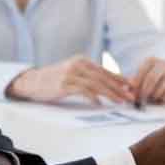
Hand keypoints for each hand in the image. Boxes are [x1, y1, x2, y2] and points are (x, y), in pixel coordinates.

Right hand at [6, 55, 134, 104]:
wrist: (32, 81)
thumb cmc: (55, 80)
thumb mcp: (74, 74)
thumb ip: (89, 77)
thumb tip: (109, 86)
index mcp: (82, 61)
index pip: (105, 71)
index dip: (120, 80)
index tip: (132, 88)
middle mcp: (78, 64)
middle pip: (103, 77)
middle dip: (119, 88)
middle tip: (131, 97)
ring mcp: (71, 74)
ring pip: (96, 84)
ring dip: (110, 93)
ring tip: (120, 101)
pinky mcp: (63, 84)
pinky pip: (82, 90)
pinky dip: (92, 96)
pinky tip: (99, 103)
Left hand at [130, 58, 164, 103]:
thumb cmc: (153, 76)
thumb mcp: (143, 75)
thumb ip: (134, 82)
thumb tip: (126, 89)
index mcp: (152, 61)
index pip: (141, 73)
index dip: (136, 85)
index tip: (132, 94)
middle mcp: (164, 64)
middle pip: (151, 80)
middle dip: (144, 92)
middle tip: (140, 100)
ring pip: (159, 90)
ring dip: (152, 97)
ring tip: (150, 98)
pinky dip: (161, 100)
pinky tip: (159, 98)